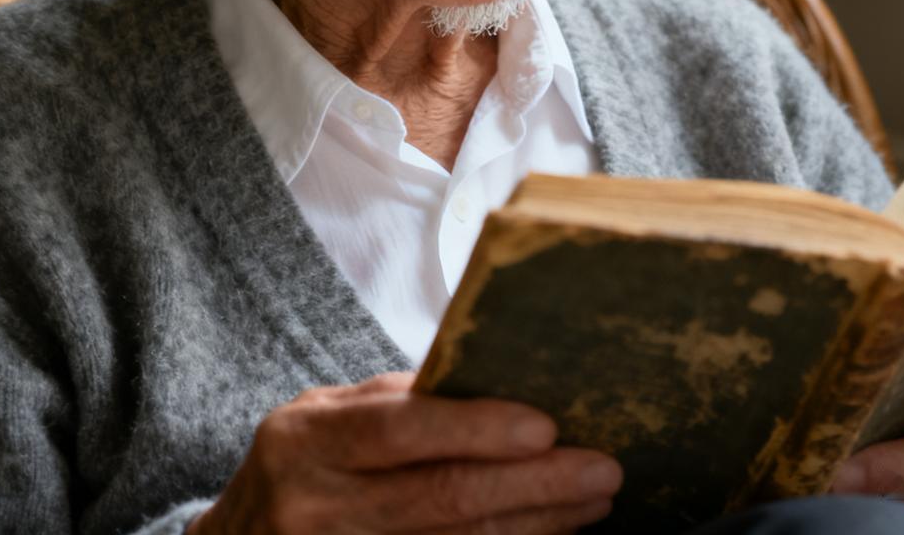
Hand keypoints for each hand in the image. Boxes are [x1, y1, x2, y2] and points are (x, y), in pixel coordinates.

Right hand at [187, 371, 622, 533]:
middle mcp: (315, 505)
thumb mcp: (326, 417)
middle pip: (439, 498)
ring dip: (533, 527)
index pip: (400, 428)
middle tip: (600, 470)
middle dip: (531, 486)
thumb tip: (498, 383)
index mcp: (307, 439)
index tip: (546, 426)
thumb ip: (398, 403)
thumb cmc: (302, 462)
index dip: (476, 429)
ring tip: (591, 503)